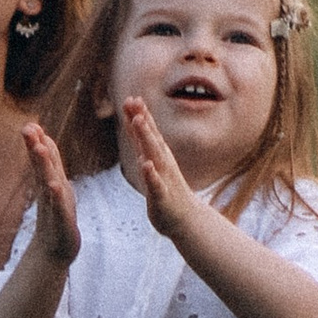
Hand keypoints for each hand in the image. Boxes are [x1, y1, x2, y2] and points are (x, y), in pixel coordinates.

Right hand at [20, 122, 80, 265]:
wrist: (56, 250)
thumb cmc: (57, 214)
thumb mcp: (55, 183)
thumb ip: (50, 161)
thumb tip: (42, 136)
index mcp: (48, 181)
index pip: (41, 158)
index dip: (36, 141)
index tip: (29, 123)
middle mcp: (48, 191)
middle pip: (41, 166)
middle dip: (35, 147)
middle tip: (26, 128)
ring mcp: (54, 206)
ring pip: (48, 182)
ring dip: (43, 165)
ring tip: (38, 148)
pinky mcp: (62, 221)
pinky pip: (59, 206)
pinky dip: (57, 195)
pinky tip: (55, 184)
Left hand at [118, 97, 200, 246]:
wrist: (185, 219)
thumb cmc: (166, 190)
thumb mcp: (152, 163)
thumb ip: (143, 143)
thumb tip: (136, 119)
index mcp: (158, 156)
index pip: (147, 133)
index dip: (139, 115)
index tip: (131, 97)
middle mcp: (162, 163)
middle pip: (150, 138)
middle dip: (141, 119)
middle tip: (134, 101)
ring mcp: (163, 178)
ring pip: (153, 155)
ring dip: (146, 138)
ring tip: (138, 121)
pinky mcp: (162, 196)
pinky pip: (156, 184)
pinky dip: (151, 173)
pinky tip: (146, 164)